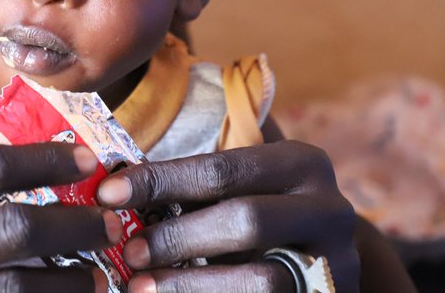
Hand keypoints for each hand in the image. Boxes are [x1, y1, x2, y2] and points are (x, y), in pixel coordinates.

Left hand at [95, 139, 360, 292]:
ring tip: (141, 286)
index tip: (109, 193)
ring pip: (261, 279)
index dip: (161, 180)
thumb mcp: (246, 189)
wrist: (326, 265)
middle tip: (129, 251)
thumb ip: (198, 186)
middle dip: (178, 236)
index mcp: (303, 163)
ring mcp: (336, 264)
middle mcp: (329, 209)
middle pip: (245, 221)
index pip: (223, 168)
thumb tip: (115, 187)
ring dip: (191, 284)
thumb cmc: (264, 218)